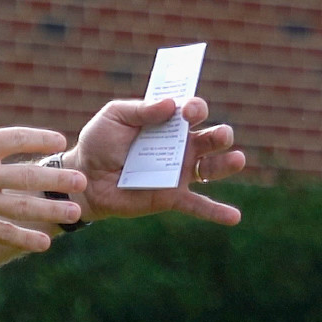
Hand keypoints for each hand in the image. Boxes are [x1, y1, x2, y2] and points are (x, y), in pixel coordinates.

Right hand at [0, 61, 83, 249]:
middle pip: (30, 175)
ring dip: (51, 209)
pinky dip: (23, 239)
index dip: (40, 138)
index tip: (58, 140)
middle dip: (58, 178)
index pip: (17, 138)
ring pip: (22, 207)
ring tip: (74, 212)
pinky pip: (2, 234)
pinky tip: (44, 243)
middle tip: (82, 181)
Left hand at [67, 94, 245, 225]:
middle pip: (211, 138)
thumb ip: (141, 109)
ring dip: (228, 164)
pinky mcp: (171, 197)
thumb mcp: (115, 116)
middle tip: (219, 135)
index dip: (196, 108)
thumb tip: (170, 104)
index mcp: (169, 122)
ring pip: (212, 168)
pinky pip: (198, 205)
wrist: (84, 178)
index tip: (189, 111)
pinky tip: (234, 217)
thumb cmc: (100, 142)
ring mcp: (178, 173)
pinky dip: (217, 212)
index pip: (193, 111)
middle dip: (220, 134)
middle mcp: (180, 146)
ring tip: (237, 160)